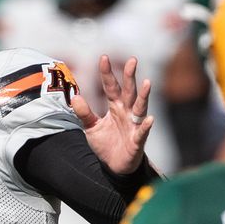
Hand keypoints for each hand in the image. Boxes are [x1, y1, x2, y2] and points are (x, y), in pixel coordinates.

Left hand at [72, 55, 152, 174]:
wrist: (114, 166)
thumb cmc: (106, 143)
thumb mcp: (91, 127)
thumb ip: (84, 113)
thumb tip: (75, 97)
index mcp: (115, 107)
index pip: (111, 87)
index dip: (107, 73)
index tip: (103, 57)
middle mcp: (126, 112)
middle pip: (128, 91)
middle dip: (130, 76)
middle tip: (132, 60)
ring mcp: (133, 125)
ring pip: (140, 107)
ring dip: (144, 95)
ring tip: (146, 83)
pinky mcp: (137, 141)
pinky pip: (142, 132)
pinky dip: (146, 126)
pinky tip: (150, 119)